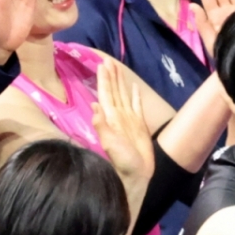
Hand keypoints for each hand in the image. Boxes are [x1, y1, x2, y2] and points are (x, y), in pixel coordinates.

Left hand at [92, 59, 153, 183]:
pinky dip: (135, 95)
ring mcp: (129, 119)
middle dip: (111, 76)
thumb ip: (102, 125)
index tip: (101, 64)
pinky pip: (137, 105)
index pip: (105, 93)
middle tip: (108, 60)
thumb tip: (94, 104)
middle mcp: (118, 115)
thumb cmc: (122, 161)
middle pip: (114, 91)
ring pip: (123, 95)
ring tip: (118, 67)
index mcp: (110, 117)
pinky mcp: (139, 124)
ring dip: (121, 81)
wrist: (136, 175)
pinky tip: (134, 87)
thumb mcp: (110, 143)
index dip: (104, 79)